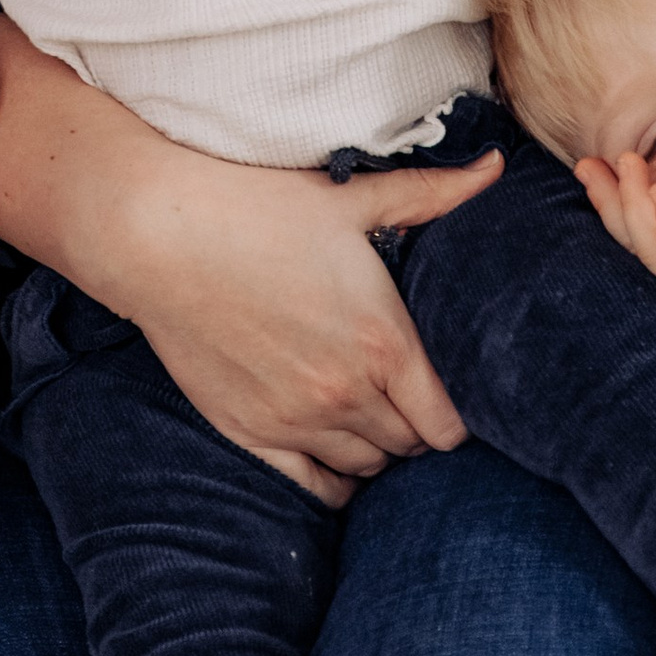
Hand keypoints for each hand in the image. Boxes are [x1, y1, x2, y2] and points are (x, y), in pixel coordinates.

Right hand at [0, 11, 500, 502]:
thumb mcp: (350, 198)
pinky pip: (314, 487)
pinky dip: (335, 477)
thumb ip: (431, 194)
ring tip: (372, 412)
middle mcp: (347, 393)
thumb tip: (496, 168)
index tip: (453, 392)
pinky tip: (335, 450)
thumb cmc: (256, 206)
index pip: (451, 423)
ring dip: (378, 446)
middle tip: (411, 394)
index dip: (461, 414)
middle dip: (419, 424)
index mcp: (383, 341)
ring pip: (368, 467)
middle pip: (413, 447)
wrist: (158, 233)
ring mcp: (297, 420)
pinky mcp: (251, 433)